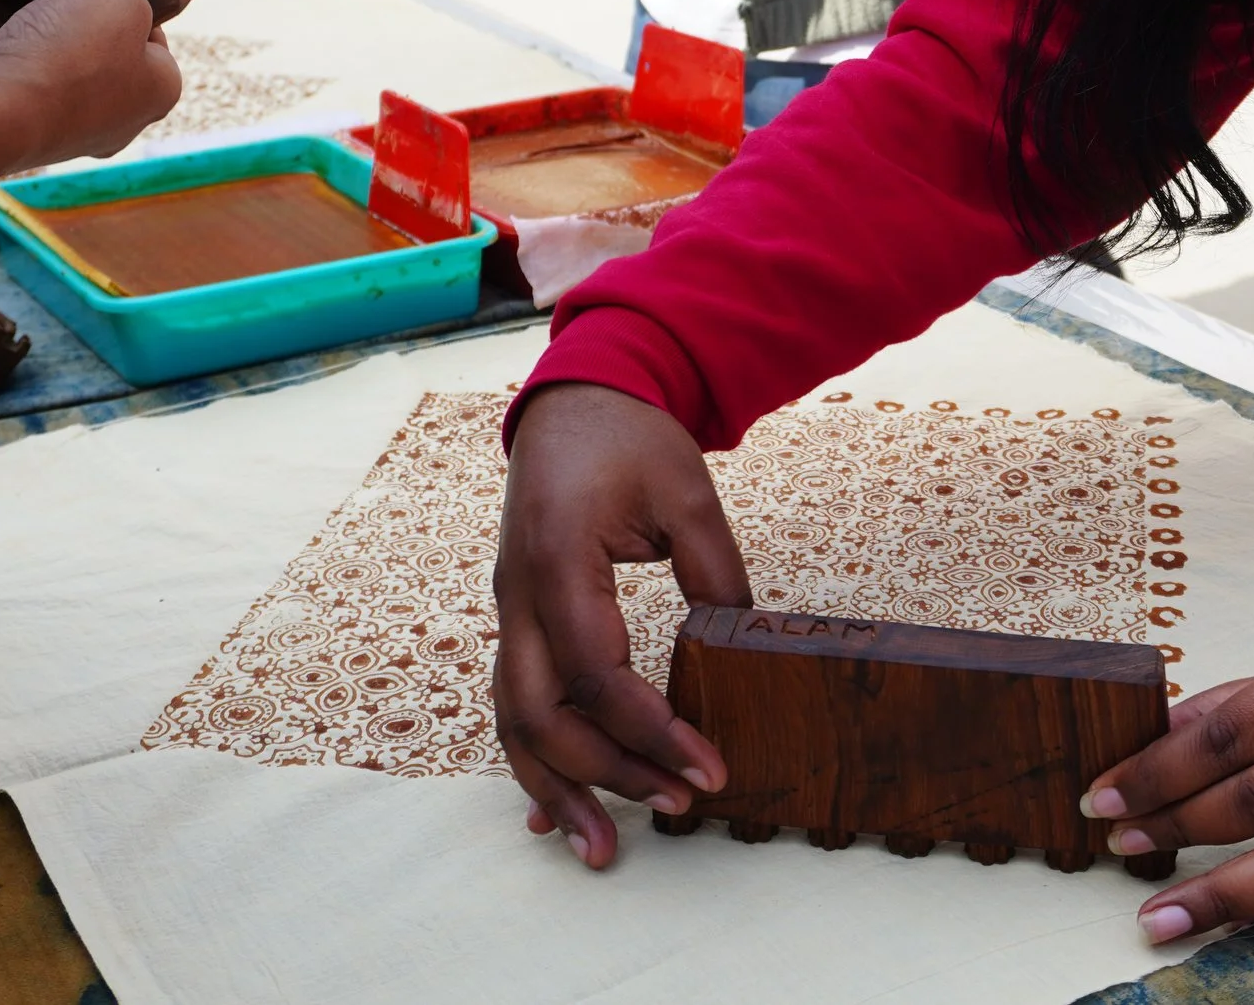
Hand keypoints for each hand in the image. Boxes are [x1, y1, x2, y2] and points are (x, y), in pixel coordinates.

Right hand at [0, 0, 182, 186]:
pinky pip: (21, 79)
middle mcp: (122, 121)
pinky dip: (11, 52)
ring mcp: (69, 131)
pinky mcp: (20, 129)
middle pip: (105, 51)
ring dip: (43, 33)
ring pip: (59, 65)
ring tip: (27, 4)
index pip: (153, 36)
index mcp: (160, 92)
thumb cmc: (74, 57)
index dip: (129, 1)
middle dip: (82, 19)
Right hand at [492, 383, 751, 867]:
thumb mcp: (687, 492)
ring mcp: (510, 612)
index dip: (651, 731)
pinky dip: (534, 765)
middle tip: (674, 811)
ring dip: (556, 791)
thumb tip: (743, 654)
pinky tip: (553, 816)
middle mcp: (519, 596)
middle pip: (541, 716)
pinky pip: (514, 705)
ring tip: (604, 850)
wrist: (575, 404)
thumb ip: (715, 572)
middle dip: (605, 776)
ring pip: (514, 723)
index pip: (597, 673)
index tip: (708, 769)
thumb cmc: (629, 440)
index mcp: (559, 560)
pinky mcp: (518, 623)